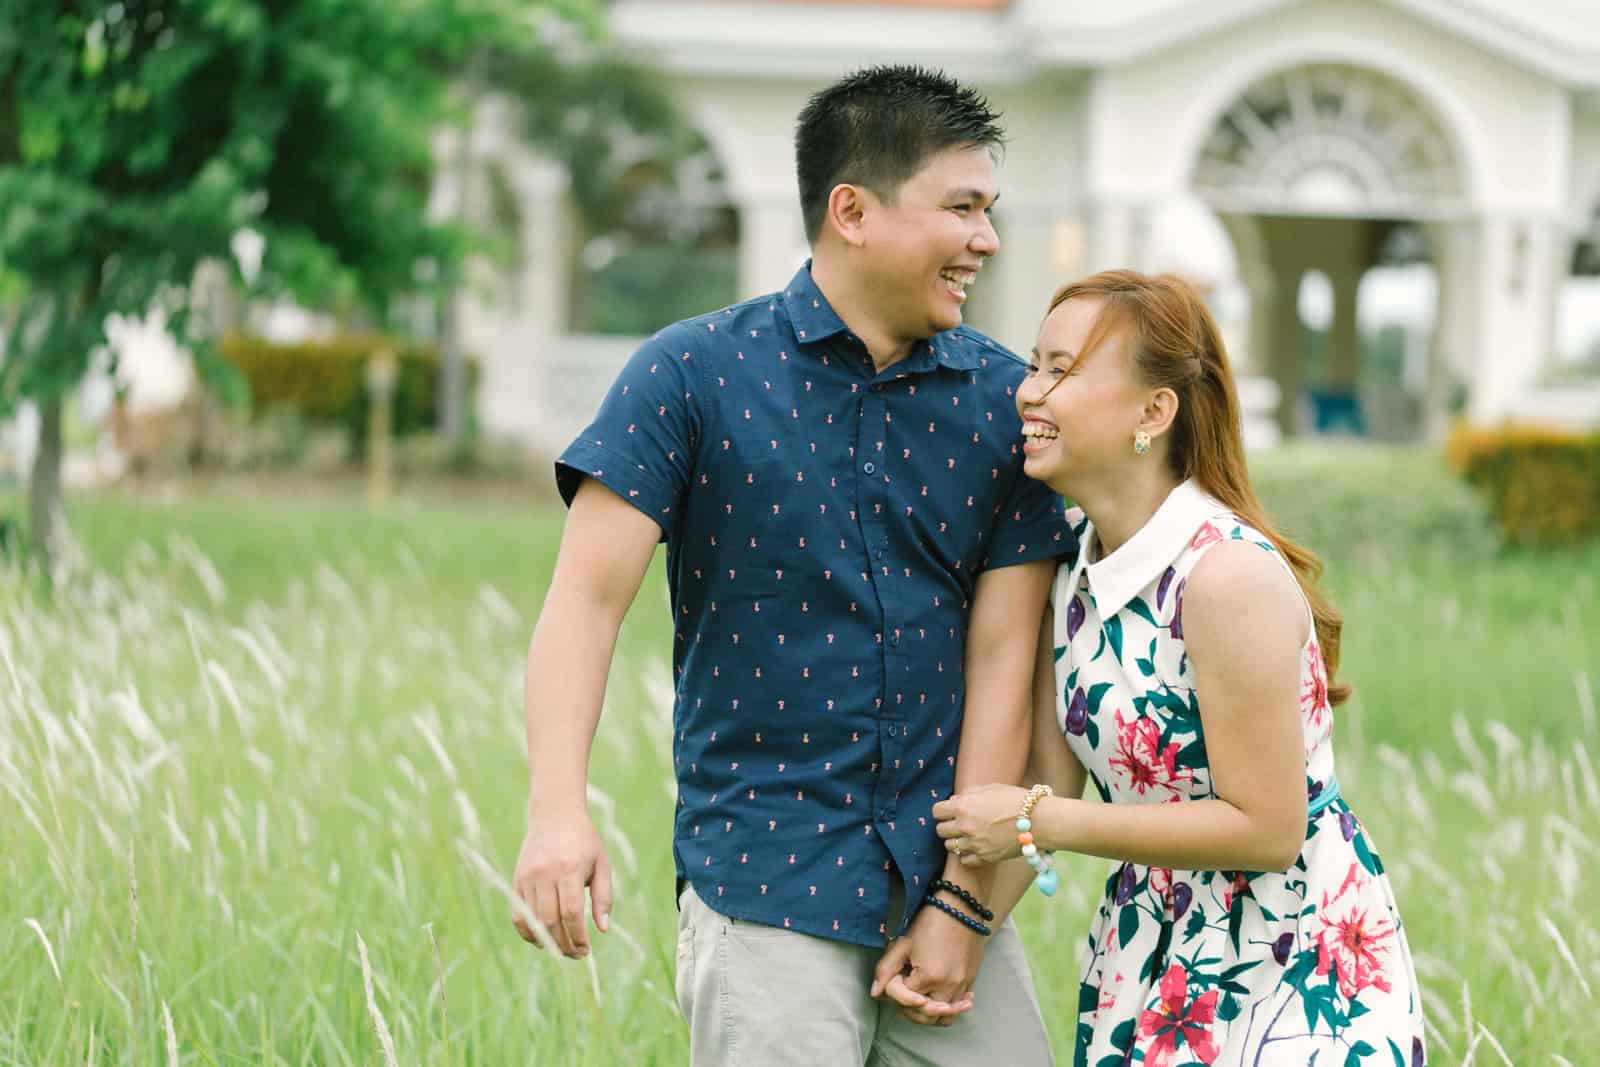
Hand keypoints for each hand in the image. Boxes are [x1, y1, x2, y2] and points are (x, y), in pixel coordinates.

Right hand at [511, 807, 611, 957]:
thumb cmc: (584, 841)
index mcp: (569, 869)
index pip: (571, 913)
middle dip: (563, 944)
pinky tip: (542, 938)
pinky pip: (518, 914)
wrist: (555, 815)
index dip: (578, 937)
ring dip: (547, 941)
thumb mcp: (602, 864)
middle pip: (551, 921)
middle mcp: (545, 874)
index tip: (586, 950)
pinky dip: (528, 931)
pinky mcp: (517, 879)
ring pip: (533, 920)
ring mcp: (528, 877)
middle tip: (575, 955)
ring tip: (561, 949)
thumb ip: (604, 897)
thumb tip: (603, 929)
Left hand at [869, 901, 984, 1025]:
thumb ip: (886, 970)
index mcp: (929, 977)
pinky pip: (958, 1005)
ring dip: (929, 1013)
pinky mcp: (971, 980)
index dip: (896, 991)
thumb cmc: (930, 921)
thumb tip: (875, 993)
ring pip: (944, 1017)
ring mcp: (962, 985)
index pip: (905, 999)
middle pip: (925, 1015)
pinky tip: (938, 997)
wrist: (961, 906)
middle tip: (903, 996)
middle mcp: (948, 986)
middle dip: (910, 1009)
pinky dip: (948, 1007)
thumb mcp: (903, 943)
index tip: (897, 976)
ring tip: (919, 1000)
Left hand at [933, 784, 1028, 865]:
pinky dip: (967, 855)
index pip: (936, 811)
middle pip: (940, 831)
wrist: (1039, 821)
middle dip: (948, 826)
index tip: (949, 811)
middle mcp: (965, 826)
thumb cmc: (1016, 800)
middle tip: (959, 824)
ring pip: (950, 847)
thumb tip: (955, 800)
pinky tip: (976, 847)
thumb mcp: (991, 788)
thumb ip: (969, 793)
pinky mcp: (984, 858)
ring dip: (956, 841)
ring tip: (969, 836)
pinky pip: (964, 861)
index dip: (943, 810)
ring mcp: (974, 844)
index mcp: (964, 806)